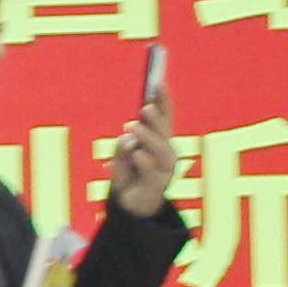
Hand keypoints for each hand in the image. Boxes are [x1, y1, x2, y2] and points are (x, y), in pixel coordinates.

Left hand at [107, 94, 179, 216]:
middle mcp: (166, 152)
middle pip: (164, 132)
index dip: (163, 100)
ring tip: (132, 127)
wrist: (130, 204)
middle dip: (156, 119)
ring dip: (148, 137)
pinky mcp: (156, 186)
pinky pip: (152, 172)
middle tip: (145, 108)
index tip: (158, 82)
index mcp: (160, 139)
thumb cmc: (128, 172)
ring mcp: (164, 169)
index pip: (165, 116)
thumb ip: (124, 144)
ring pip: (161, 151)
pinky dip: (144, 162)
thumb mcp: (121, 154)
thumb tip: (129, 140)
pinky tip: (137, 153)